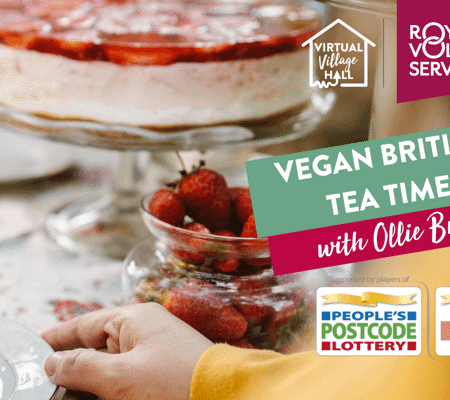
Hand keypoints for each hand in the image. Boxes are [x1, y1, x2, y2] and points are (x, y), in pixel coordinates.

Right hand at [42, 303, 212, 399]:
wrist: (223, 393)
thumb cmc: (176, 381)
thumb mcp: (121, 376)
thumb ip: (82, 367)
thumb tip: (54, 362)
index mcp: (133, 318)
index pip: (84, 324)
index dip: (57, 337)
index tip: (33, 349)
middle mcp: (143, 328)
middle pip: (95, 343)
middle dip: (71, 364)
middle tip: (47, 384)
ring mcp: (154, 347)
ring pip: (110, 361)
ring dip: (90, 378)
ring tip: (68, 392)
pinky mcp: (162, 366)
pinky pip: (127, 372)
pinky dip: (110, 384)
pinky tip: (98, 396)